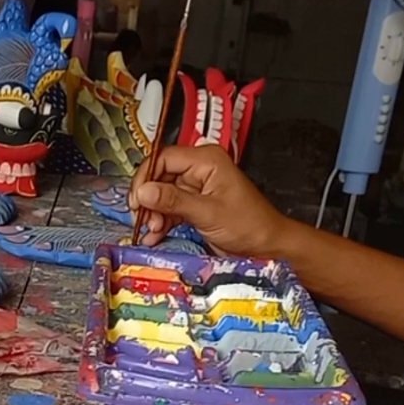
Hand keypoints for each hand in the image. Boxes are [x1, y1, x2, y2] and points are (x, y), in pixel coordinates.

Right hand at [128, 144, 288, 256]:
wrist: (266, 246)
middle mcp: (199, 169)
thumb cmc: (248, 224)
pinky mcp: (195, 205)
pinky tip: (154, 236)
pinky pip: (170, 209)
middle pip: (159, 176)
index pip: (164, 158)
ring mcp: (196, 188)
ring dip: (153, 214)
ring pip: (162, 195)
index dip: (146, 177)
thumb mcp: (208, 212)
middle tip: (141, 219)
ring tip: (152, 231)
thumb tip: (143, 191)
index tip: (137, 200)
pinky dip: (161, 222)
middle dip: (148, 199)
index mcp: (206, 160)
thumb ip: (174, 201)